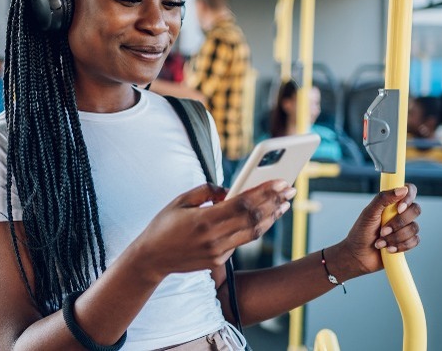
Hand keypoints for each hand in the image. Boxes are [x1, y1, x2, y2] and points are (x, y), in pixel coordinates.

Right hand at [132, 181, 295, 280]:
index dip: (265, 192)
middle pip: (253, 219)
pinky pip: (242, 241)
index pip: (243, 204)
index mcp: (204, 220)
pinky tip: (265, 217)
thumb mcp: (180, 200)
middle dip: (274, 202)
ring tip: (284, 204)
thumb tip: (229, 190)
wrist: (151, 259)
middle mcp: (214, 238)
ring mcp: (218, 252)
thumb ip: (206, 191)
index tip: (280, 182)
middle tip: (290, 190)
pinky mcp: (218, 260)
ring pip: (253, 233)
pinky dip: (255, 228)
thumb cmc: (164, 225)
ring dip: (271, 217)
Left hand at [338, 184, 420, 276]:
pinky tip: (388, 249)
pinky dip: (400, 246)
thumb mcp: (369, 213)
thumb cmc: (361, 232)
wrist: (359, 256)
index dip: (408, 198)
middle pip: (416, 210)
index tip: (399, 209)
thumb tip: (402, 189)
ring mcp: (404, 227)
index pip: (409, 190)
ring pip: (414, 228)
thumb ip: (383, 199)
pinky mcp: (407, 241)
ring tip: (380, 242)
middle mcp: (400, 213)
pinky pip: (414, 241)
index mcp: (391, 203)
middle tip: (382, 231)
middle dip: (398, 223)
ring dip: (395, 237)